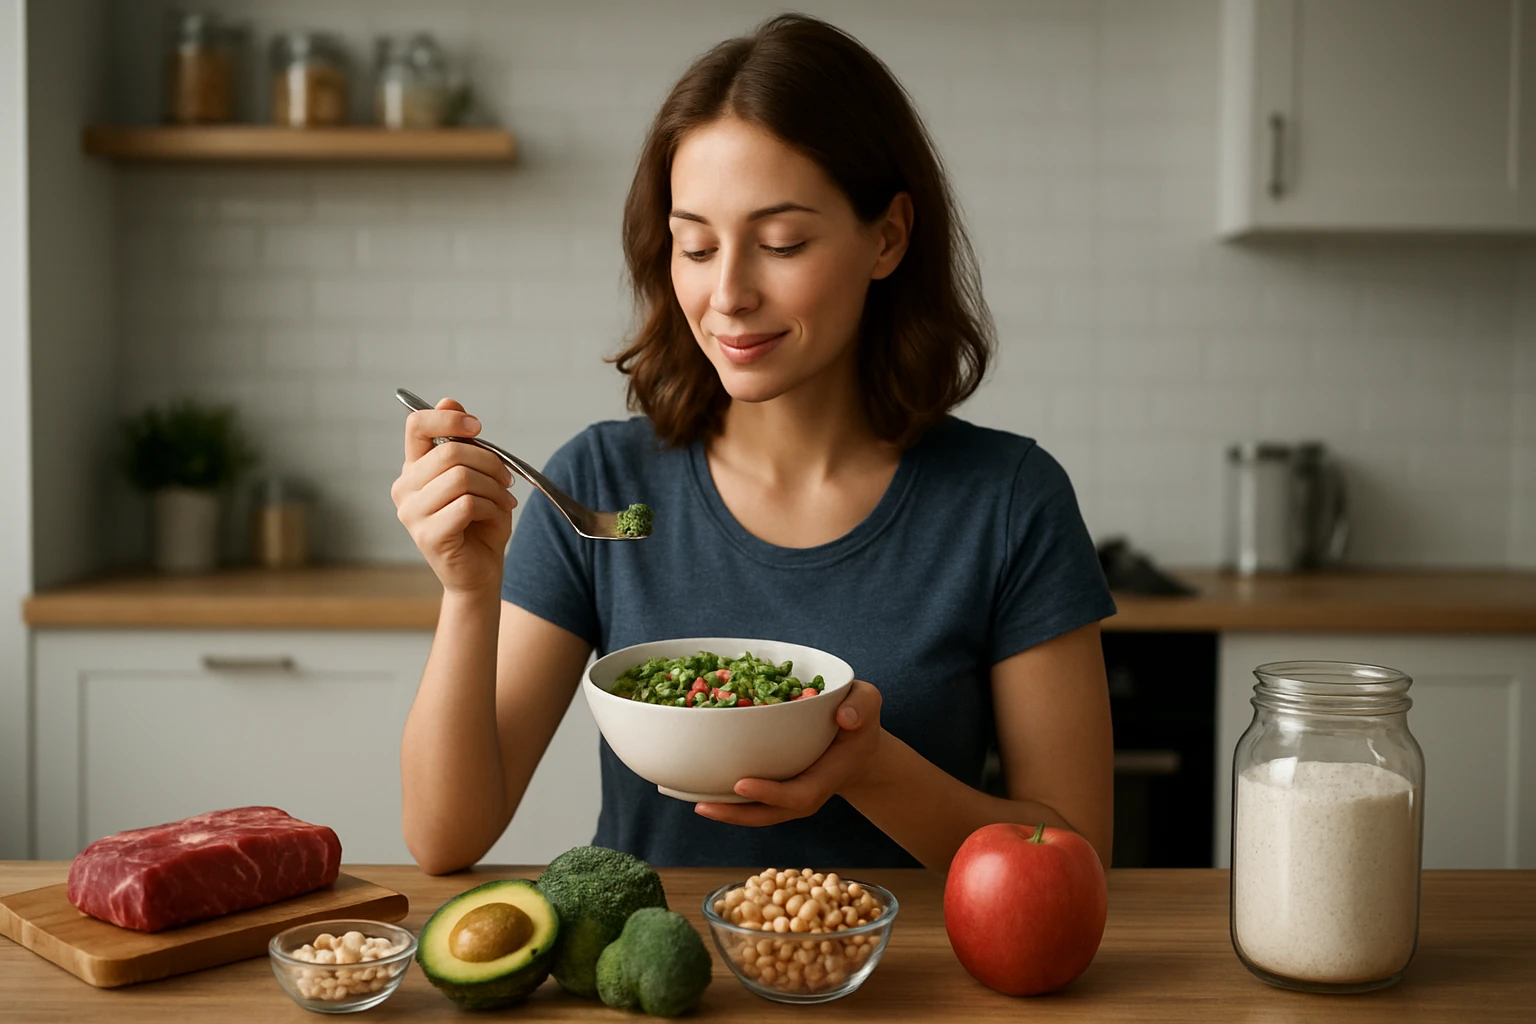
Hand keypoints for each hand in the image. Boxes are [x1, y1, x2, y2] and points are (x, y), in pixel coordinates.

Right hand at [390, 397, 517, 596]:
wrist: (480, 573)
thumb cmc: (479, 524)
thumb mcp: (477, 476)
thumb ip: (462, 443)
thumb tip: (448, 399)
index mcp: (413, 469)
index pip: (416, 425)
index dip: (449, 419)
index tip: (477, 427)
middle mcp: (404, 489)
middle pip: (450, 453)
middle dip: (489, 462)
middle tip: (506, 479)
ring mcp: (411, 514)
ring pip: (461, 478)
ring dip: (493, 488)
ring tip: (503, 501)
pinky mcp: (428, 536)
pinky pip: (467, 505)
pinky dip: (492, 508)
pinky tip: (495, 517)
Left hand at [694, 680, 883, 826]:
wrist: (858, 746)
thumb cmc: (859, 720)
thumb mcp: (867, 703)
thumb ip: (861, 707)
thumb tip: (844, 718)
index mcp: (827, 776)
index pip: (799, 795)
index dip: (770, 794)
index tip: (740, 784)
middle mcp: (806, 792)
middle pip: (770, 814)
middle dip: (736, 814)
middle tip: (702, 805)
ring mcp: (790, 795)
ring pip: (757, 813)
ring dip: (727, 812)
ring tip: (694, 802)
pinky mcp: (779, 789)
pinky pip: (753, 802)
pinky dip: (729, 799)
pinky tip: (700, 790)